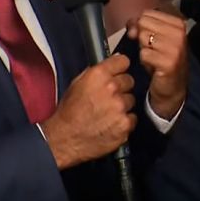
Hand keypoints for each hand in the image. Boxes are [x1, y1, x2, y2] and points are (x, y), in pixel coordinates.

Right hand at [41, 53, 136, 168]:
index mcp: (98, 75)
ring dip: (123, 105)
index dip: (120, 67)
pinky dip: (124, 121)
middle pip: (129, 80)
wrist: (66, 139)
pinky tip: (111, 123)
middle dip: (121, 87)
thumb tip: (112, 63)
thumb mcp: (77, 84)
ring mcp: (120, 107)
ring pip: (132, 99)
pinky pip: (132, 118)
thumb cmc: (69, 114)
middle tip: (109, 97)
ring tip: (108, 112)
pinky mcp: (125, 124)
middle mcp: (111, 89)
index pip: (123, 61)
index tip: (120, 71)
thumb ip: (96, 72)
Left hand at [127, 10, 188, 120]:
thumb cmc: (161, 60)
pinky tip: (154, 66)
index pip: (147, 14)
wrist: (172, 87)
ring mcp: (175, 47)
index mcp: (178, 23)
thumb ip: (140, 25)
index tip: (148, 38)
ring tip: (154, 58)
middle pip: (144, 24)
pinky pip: (144, 54)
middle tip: (152, 50)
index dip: (141, 25)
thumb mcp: (153, 37)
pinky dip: (145, 61)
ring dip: (144, 50)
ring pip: (143, 38)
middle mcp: (179, 33)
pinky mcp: (169, 62)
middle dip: (143, 38)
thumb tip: (131, 26)